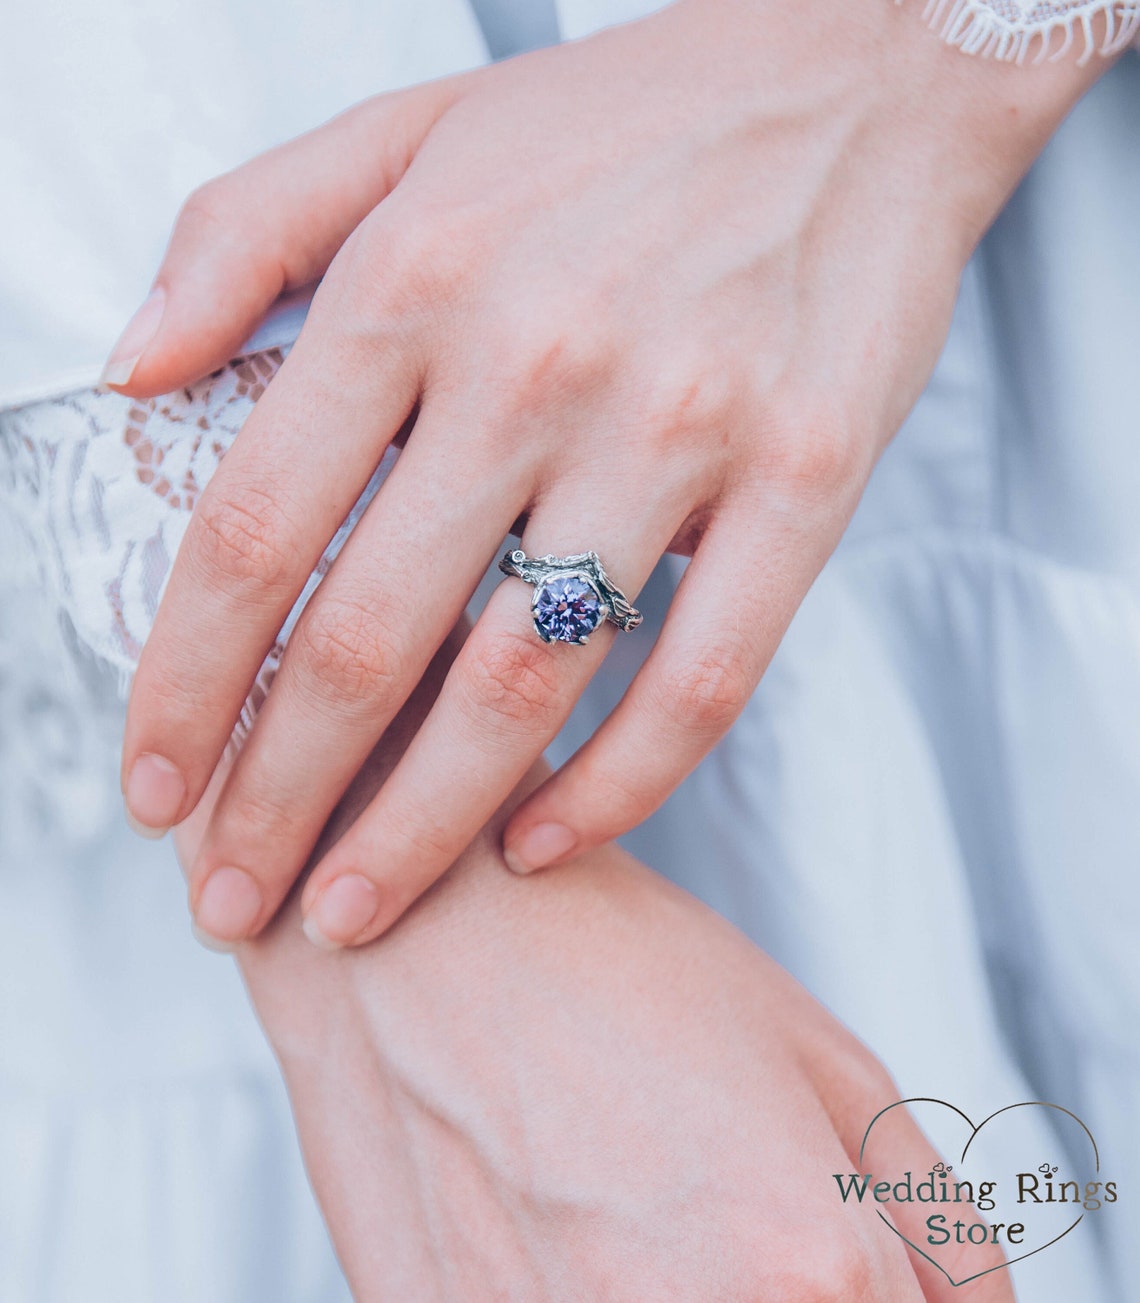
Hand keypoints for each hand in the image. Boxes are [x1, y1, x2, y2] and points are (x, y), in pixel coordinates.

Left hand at [119, 0, 1105, 948]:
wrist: (852, 79)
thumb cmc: (619, 122)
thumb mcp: (404, 128)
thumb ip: (240, 235)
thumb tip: (131, 373)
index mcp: (412, 278)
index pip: (251, 531)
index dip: (184, 688)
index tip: (158, 793)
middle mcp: (534, 360)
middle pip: (367, 640)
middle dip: (276, 803)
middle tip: (233, 906)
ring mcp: (679, 426)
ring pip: (522, 684)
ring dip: (422, 830)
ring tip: (356, 912)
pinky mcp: (803, 479)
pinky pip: (700, 678)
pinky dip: (616, 788)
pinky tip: (541, 844)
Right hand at [173, 626, 1013, 1300]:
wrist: (409, 927)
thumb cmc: (609, 964)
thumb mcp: (818, 1057)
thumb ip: (932, 1224)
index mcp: (807, 1267)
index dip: (891, 1293)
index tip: (833, 1239)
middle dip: (801, 1289)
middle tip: (720, 1192)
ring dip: (690, 1288)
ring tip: (633, 1196)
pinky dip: (583, 1295)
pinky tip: (564, 1219)